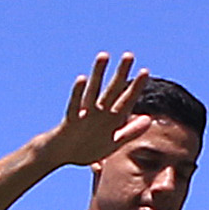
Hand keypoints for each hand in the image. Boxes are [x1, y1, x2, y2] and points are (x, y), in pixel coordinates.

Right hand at [36, 53, 146, 170]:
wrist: (60, 155)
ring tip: (104, 55)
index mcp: (110, 119)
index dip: (136, 87)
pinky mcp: (70, 120)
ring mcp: (84, 114)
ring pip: (93, 91)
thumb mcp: (112, 143)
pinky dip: (78, 92)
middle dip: (121, 73)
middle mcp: (99, 112)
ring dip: (99, 73)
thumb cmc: (86, 148)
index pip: (126, 100)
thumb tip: (148, 119)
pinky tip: (82, 78)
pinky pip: (74, 104)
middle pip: (112, 90)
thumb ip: (130, 132)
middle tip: (129, 55)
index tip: (145, 71)